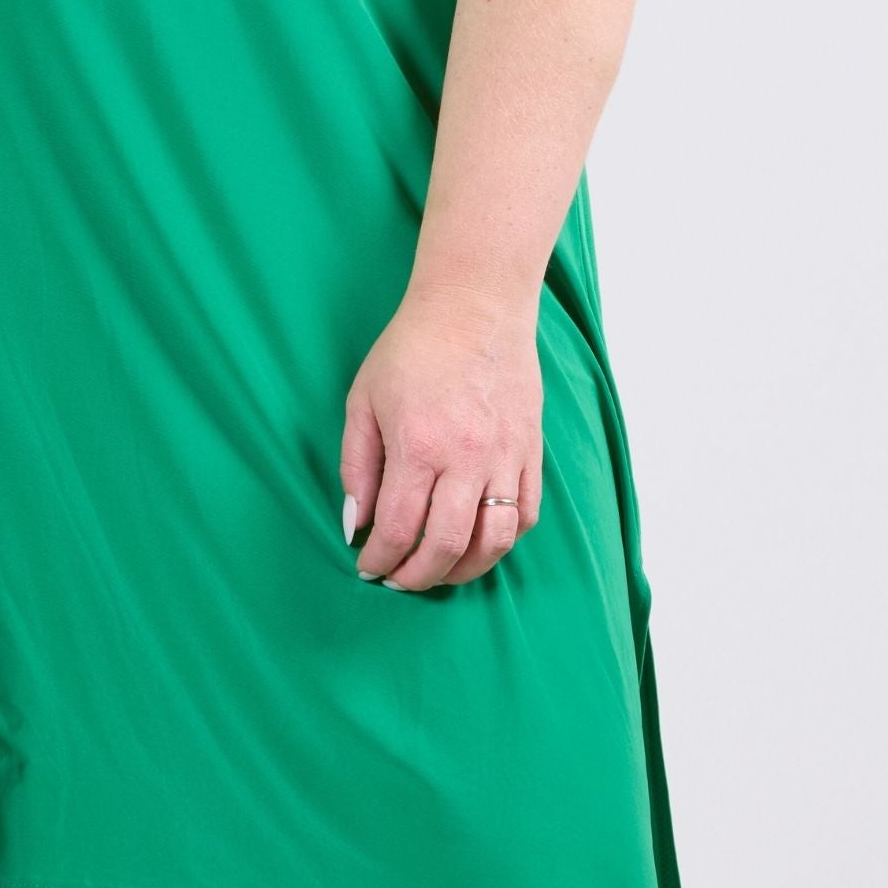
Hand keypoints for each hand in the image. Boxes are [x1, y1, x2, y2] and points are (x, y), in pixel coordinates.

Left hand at [341, 287, 542, 589]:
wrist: (475, 306)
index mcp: (418, 446)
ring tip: (440, 571)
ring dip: (466, 570)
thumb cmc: (412, 348)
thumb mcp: (363, 401)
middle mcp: (467, 458)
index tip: (368, 568)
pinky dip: (504, 539)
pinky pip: (527, 514)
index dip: (380, 561)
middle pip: (448, 547)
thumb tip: (356, 524)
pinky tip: (479, 541)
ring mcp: (506, 456)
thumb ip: (357, 467)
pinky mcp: (531, 450)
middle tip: (400, 580)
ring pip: (496, 541)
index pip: (399, 529)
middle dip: (419, 577)